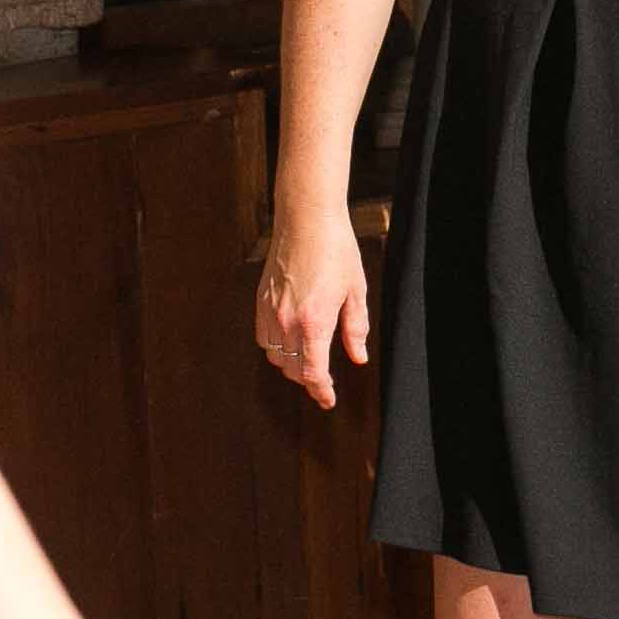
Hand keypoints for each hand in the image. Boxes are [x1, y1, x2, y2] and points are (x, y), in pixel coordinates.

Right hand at [252, 212, 368, 410]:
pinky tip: (289, 341)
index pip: (313, 373)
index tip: (328, 399)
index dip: (322, 391)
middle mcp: (288, 321)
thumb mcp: (355, 291)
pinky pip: (263, 337)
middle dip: (309, 380)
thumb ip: (356, 329)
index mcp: (315, 322)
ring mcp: (270, 311)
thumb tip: (358, 356)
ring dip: (290, 365)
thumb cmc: (335, 249)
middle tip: (324, 382)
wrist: (306, 218)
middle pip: (292, 370)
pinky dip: (275, 347)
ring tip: (308, 362)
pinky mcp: (261, 300)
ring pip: (275, 356)